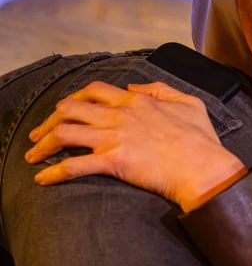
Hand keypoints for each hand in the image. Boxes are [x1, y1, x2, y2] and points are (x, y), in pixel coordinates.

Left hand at [24, 80, 245, 211]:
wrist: (205, 168)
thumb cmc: (202, 140)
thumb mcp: (190, 103)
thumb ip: (162, 89)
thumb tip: (135, 87)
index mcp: (137, 101)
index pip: (95, 90)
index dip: (74, 98)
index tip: (64, 110)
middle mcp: (120, 115)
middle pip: (70, 108)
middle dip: (49, 119)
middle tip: (40, 133)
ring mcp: (114, 137)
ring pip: (64, 133)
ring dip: (43, 144)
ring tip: (32, 155)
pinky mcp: (113, 161)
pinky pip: (74, 165)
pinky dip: (54, 173)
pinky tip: (42, 179)